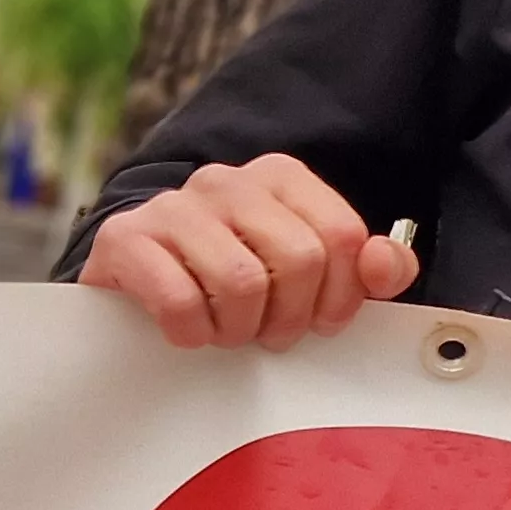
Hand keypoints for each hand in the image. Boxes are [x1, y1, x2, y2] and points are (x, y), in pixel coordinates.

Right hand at [76, 154, 418, 349]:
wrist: (134, 275)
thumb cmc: (231, 275)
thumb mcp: (309, 271)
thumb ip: (367, 268)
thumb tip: (385, 264)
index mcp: (280, 177)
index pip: (343, 236)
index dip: (342, 295)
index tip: (322, 321)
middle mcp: (228, 181)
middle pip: (300, 260)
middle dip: (290, 316)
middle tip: (269, 332)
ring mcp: (173, 205)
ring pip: (242, 282)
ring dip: (239, 328)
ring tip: (228, 329)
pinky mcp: (126, 239)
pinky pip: (179, 301)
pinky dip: (192, 332)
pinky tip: (190, 329)